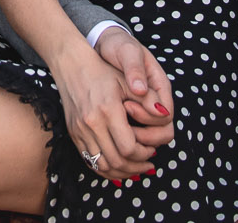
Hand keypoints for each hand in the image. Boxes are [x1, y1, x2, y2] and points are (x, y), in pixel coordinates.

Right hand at [53, 41, 153, 181]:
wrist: (71, 64)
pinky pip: (89, 161)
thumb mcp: (127, 80)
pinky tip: (118, 164)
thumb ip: (148, 98)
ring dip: (121, 172)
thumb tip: (165, 114)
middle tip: (148, 163)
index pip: (128, 148)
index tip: (152, 149)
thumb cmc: (103, 71)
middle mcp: (91, 124)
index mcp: (107, 110)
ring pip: (102, 166)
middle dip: (136, 167)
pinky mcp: (73, 134)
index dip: (144, 154)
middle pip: (116, 161)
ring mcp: (80, 131)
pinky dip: (105, 169)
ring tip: (135, 167)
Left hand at [95, 27, 173, 147]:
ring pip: (152, 139)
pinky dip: (126, 140)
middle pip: (164, 132)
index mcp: (160, 86)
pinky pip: (137, 137)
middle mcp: (157, 101)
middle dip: (145, 135)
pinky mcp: (134, 116)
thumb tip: (141, 91)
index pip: (166, 115)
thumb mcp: (126, 51)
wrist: (105, 45)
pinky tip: (110, 134)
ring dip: (136, 140)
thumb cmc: (118, 46)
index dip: (148, 117)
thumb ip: (134, 69)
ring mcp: (146, 110)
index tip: (126, 106)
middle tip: (121, 126)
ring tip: (115, 130)